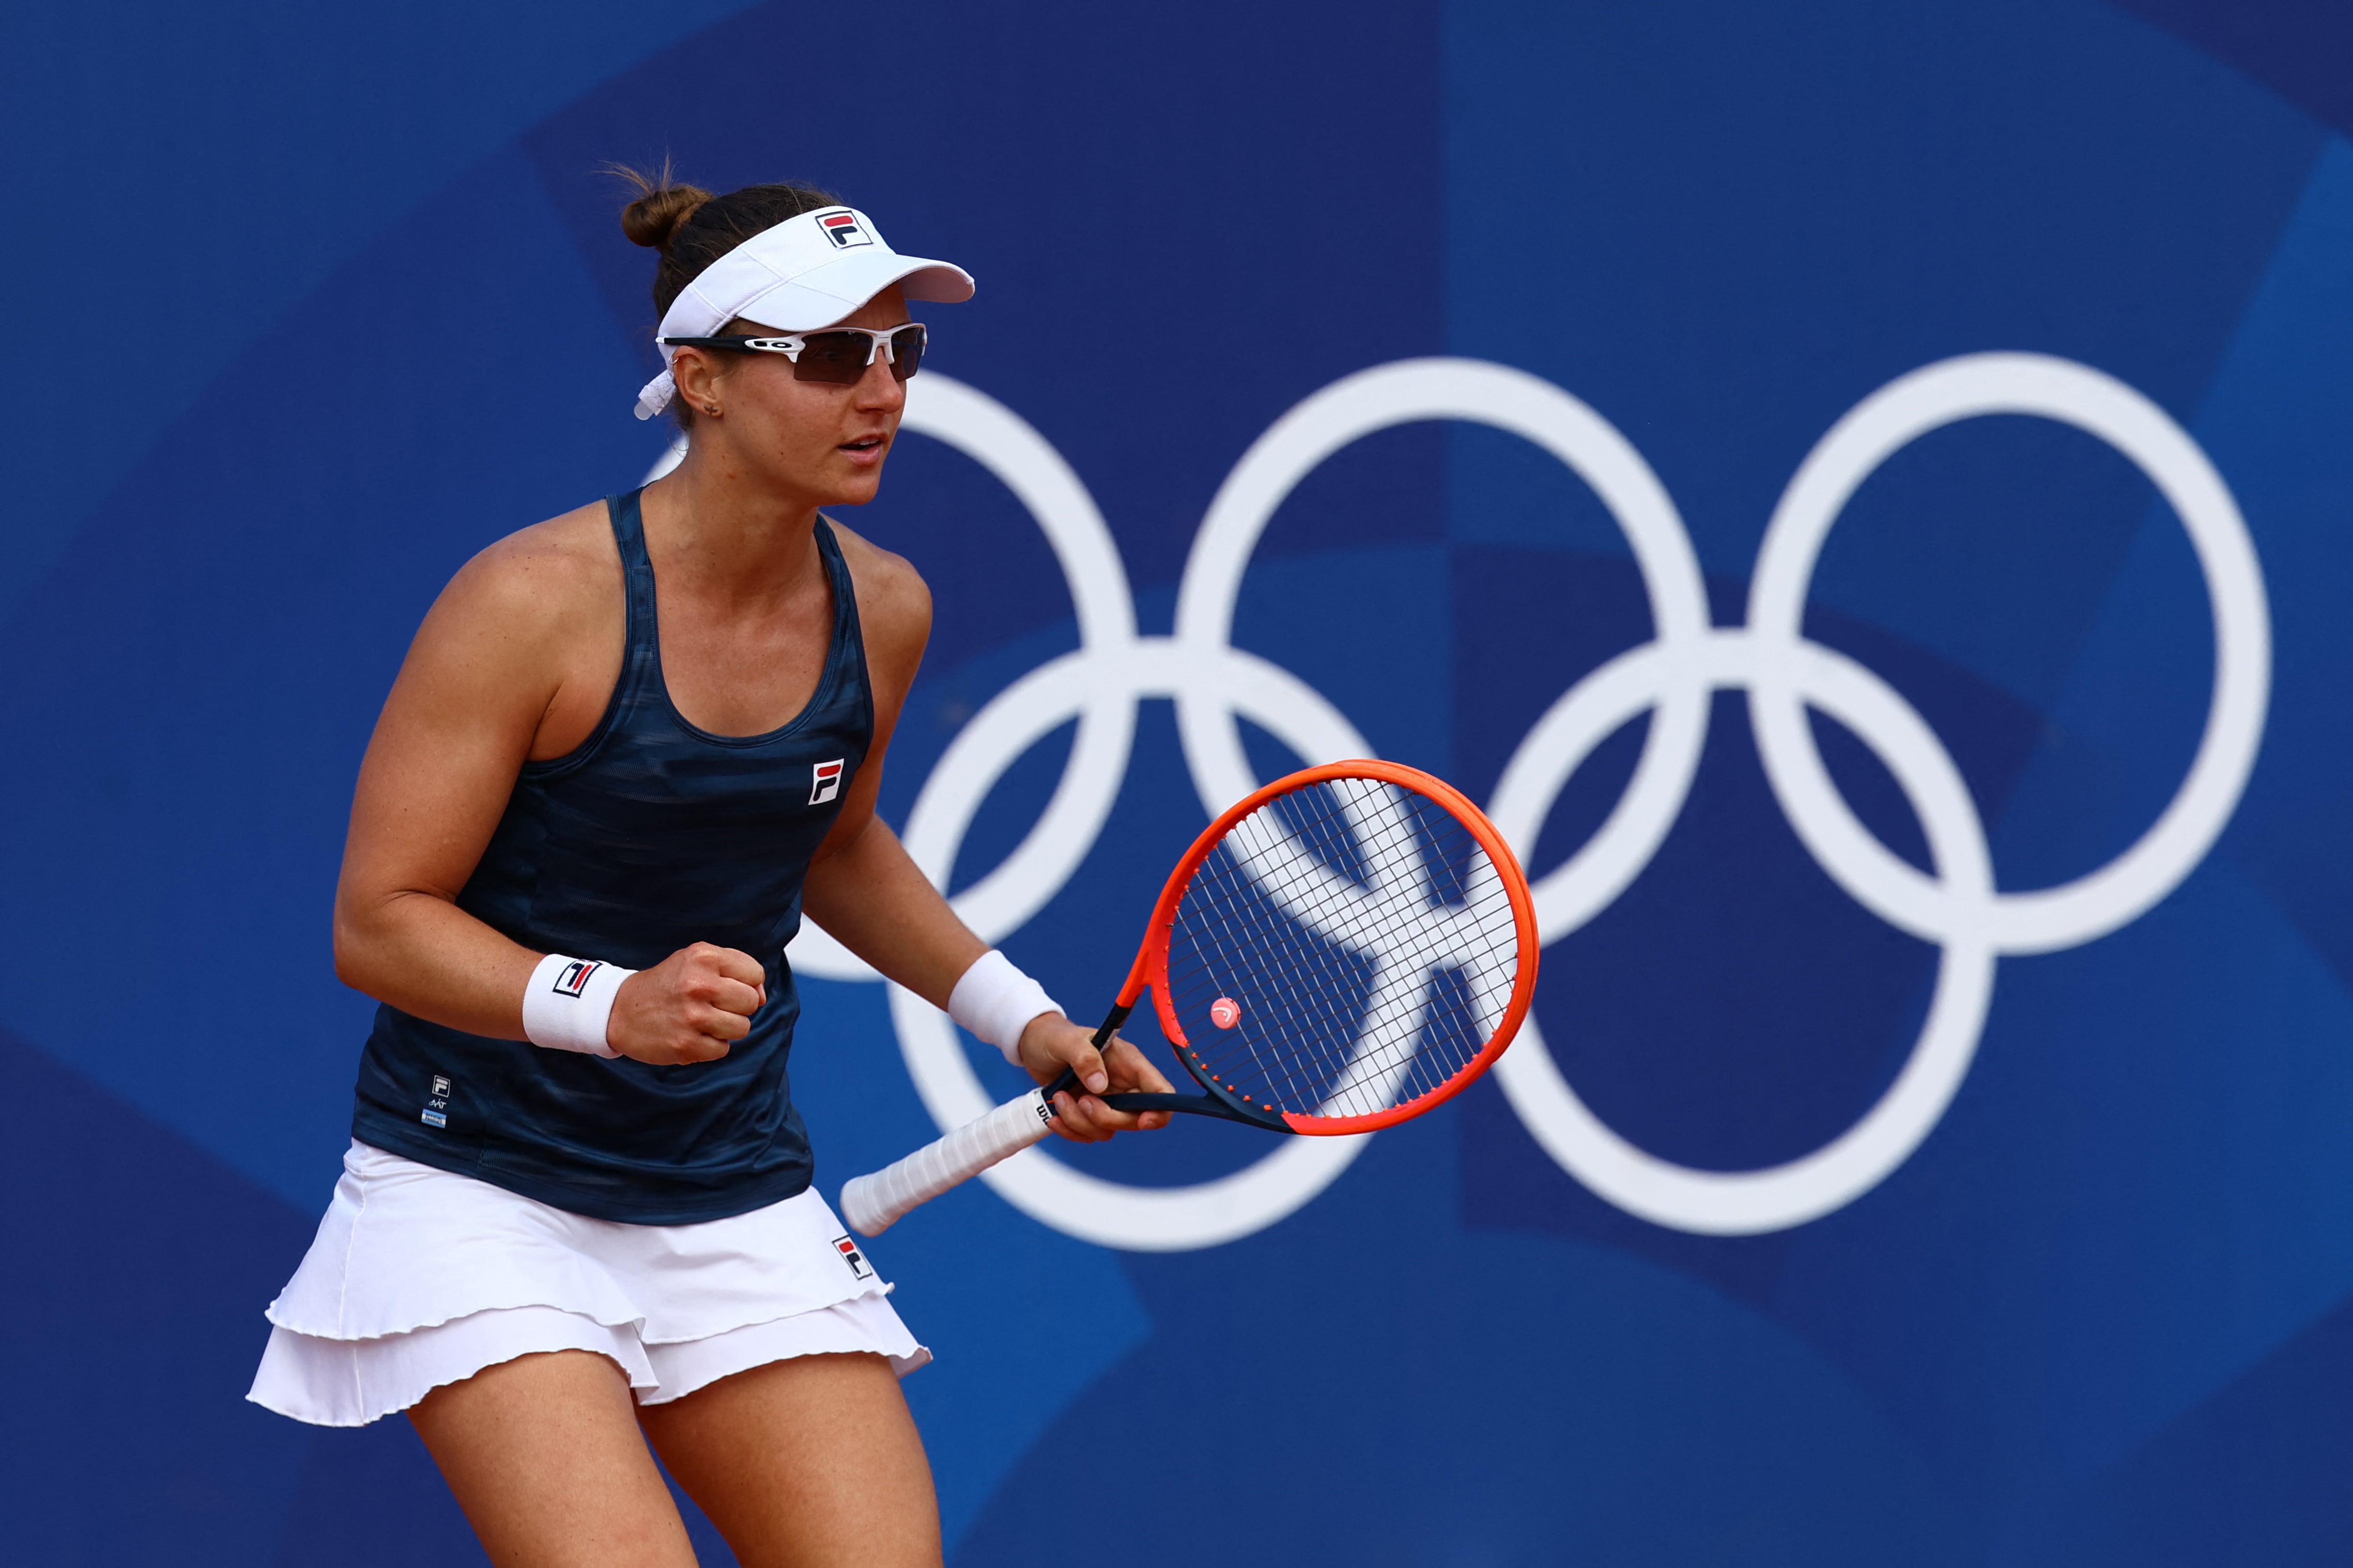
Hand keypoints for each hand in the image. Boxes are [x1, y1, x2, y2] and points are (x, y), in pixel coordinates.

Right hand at [606, 942, 766, 1065]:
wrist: (619, 1010)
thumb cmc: (667, 984)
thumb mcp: (696, 960)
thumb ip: (736, 969)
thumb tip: (762, 996)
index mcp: (703, 957)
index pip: (755, 974)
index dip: (746, 983)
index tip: (725, 986)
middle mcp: (698, 984)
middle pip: (751, 1003)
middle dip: (737, 1007)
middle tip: (712, 1005)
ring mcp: (692, 1017)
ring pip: (742, 1028)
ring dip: (726, 1028)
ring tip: (702, 1020)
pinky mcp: (686, 1045)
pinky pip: (722, 1050)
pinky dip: (711, 1046)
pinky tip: (691, 1034)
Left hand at [1014, 1014, 1175, 1142]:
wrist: (1034, 1046)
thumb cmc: (1054, 1037)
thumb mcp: (1067, 1041)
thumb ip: (1084, 1057)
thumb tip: (1099, 1085)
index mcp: (1128, 1063)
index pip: (1160, 1090)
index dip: (1160, 1110)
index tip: (1142, 1121)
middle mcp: (1122, 1085)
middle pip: (1134, 1119)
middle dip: (1106, 1118)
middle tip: (1081, 1101)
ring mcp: (1106, 1102)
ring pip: (1108, 1130)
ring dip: (1080, 1122)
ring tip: (1059, 1098)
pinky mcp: (1088, 1114)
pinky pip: (1088, 1135)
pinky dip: (1070, 1130)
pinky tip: (1054, 1115)